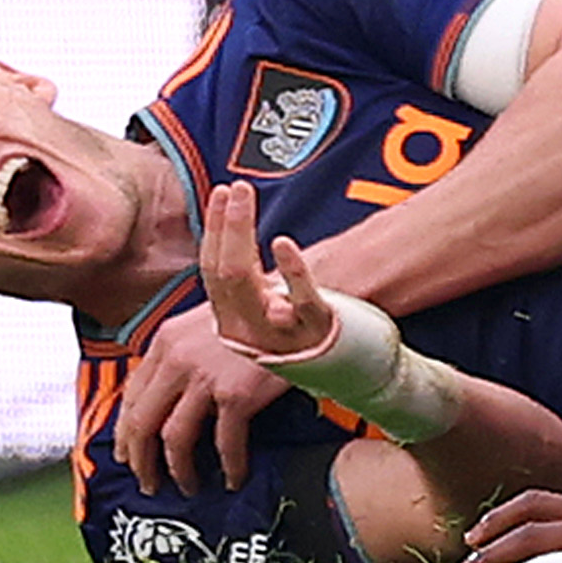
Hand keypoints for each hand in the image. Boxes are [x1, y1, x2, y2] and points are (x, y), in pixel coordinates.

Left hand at [117, 181, 309, 493]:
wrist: (298, 301)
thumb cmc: (258, 312)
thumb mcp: (206, 325)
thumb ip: (183, 356)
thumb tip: (174, 397)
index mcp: (167, 340)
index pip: (131, 395)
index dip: (126, 432)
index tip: (128, 452)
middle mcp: (178, 359)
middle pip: (142, 423)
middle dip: (141, 460)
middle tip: (148, 482)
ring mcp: (206, 377)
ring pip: (175, 439)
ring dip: (179, 470)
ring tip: (189, 486)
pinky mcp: (237, 394)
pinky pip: (225, 444)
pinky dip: (229, 467)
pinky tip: (234, 478)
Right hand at [197, 178, 334, 358]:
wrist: (348, 374)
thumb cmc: (303, 342)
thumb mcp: (263, 317)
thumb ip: (244, 284)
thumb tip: (230, 236)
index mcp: (233, 323)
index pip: (212, 271)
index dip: (214, 229)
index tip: (219, 194)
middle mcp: (248, 331)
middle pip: (224, 272)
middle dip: (225, 224)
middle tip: (232, 188)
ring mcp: (278, 331)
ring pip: (244, 281)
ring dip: (238, 232)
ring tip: (243, 196)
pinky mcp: (313, 329)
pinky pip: (298, 300)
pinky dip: (290, 269)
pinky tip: (283, 243)